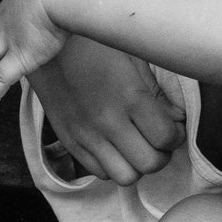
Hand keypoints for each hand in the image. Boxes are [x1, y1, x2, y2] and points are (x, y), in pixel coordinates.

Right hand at [29, 40, 185, 184]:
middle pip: (149, 164)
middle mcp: (108, 121)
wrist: (44, 45)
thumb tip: (176, 118)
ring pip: (124, 177)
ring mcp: (86, 135)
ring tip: (137, 147)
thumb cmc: (93, 44)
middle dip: (161, 155)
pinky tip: (114, 147)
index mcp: (129, 96)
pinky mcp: (68, 141)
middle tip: (159, 140)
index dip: (176, 136)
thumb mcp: (132, 58)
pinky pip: (98, 172)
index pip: (166, 138)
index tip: (174, 128)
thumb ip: (156, 92)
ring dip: (136, 166)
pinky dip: (112, 166)